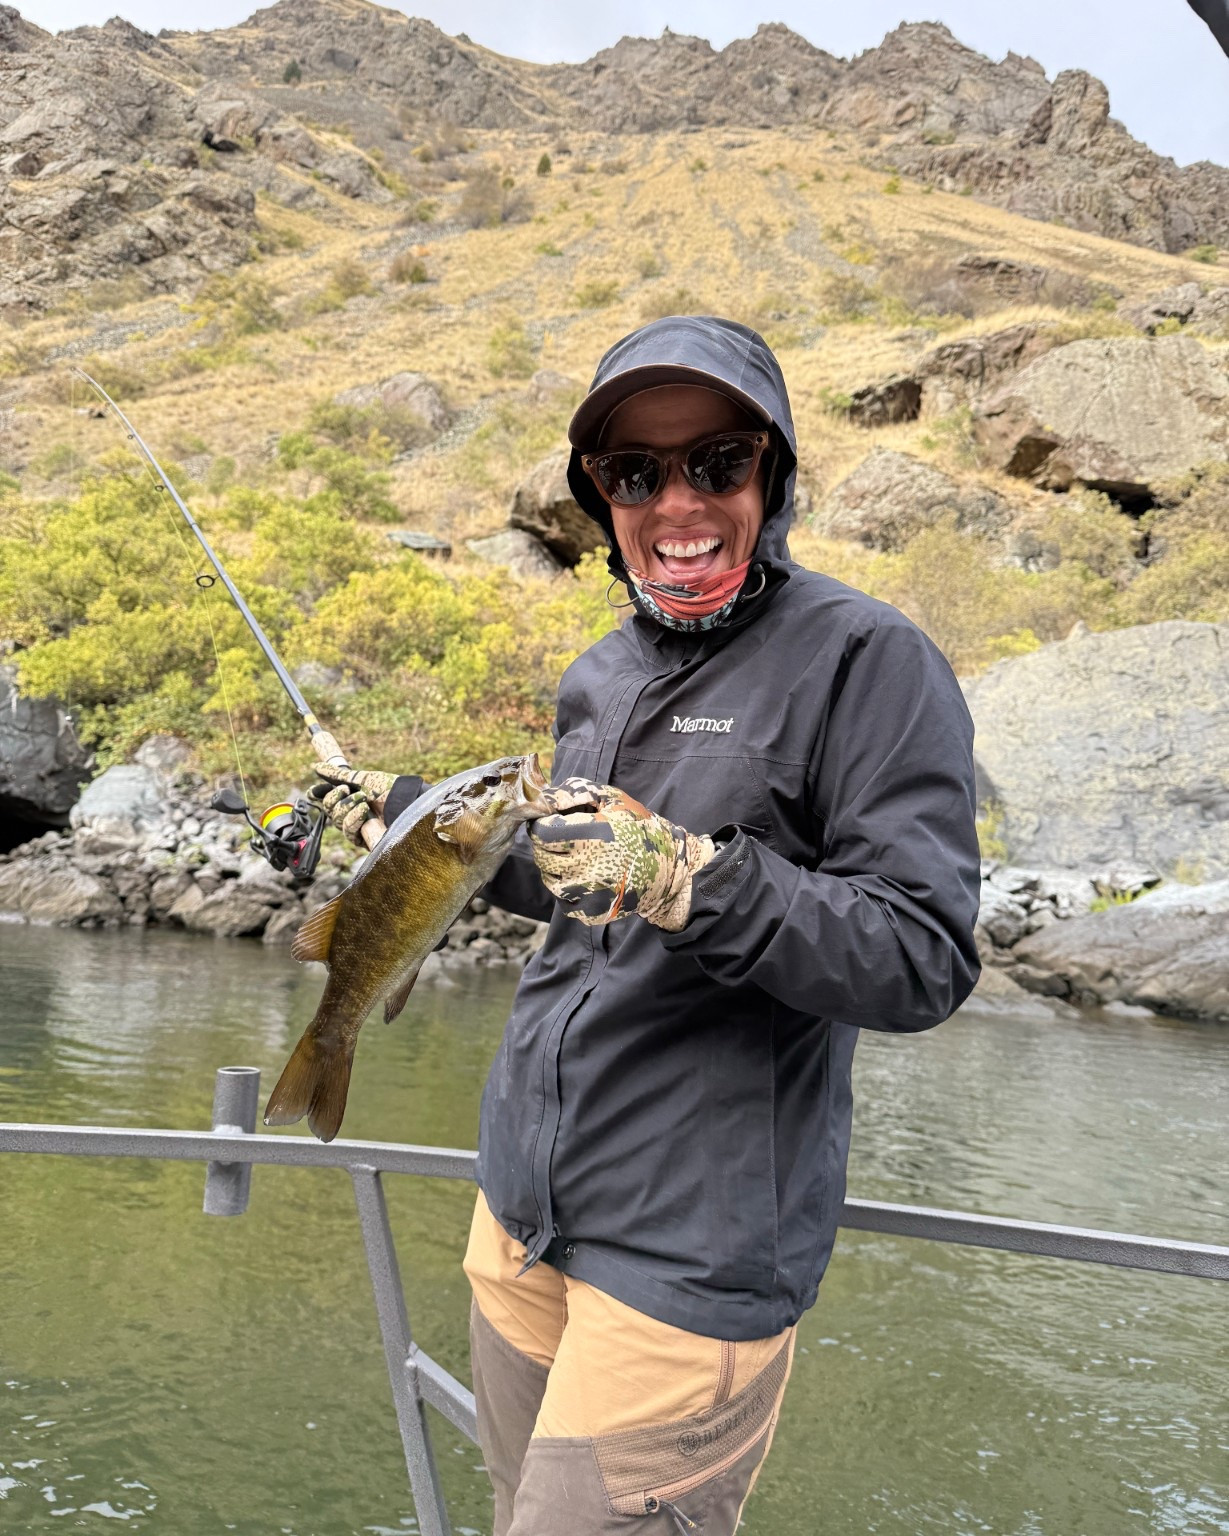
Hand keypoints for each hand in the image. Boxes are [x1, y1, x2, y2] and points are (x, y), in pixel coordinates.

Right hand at [310, 762, 396, 845]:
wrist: (406, 802)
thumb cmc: (390, 790)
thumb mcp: (363, 779)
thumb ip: (339, 775)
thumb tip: (317, 767)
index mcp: (351, 797)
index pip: (327, 799)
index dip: (319, 794)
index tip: (316, 789)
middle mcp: (352, 812)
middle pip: (329, 810)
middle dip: (334, 798)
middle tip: (346, 789)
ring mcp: (358, 826)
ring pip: (336, 821)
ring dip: (347, 807)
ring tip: (363, 799)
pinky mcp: (364, 839)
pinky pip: (348, 832)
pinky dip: (353, 819)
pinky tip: (364, 811)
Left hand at [529, 777, 715, 931]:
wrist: (669, 867)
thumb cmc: (638, 827)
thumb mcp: (613, 798)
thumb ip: (577, 792)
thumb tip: (545, 800)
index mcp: (590, 836)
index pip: (542, 833)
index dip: (541, 825)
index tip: (551, 823)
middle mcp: (587, 867)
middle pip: (542, 857)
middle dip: (546, 846)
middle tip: (562, 840)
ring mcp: (589, 894)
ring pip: (550, 881)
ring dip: (555, 869)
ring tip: (575, 859)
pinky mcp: (593, 912)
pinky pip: (565, 903)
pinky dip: (569, 891)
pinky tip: (585, 879)